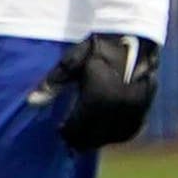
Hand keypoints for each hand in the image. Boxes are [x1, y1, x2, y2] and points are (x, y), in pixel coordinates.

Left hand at [29, 33, 160, 149]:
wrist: (134, 36)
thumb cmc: (98, 48)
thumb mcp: (71, 62)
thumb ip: (52, 83)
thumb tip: (31, 102)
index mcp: (98, 97)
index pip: (78, 128)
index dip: (66, 133)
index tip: (59, 131)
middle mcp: (118, 107)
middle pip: (95, 136)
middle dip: (81, 140)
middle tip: (69, 141)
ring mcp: (135, 108)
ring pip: (113, 136)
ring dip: (98, 140)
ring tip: (85, 139)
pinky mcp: (146, 106)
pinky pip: (130, 130)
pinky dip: (117, 135)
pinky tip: (106, 133)